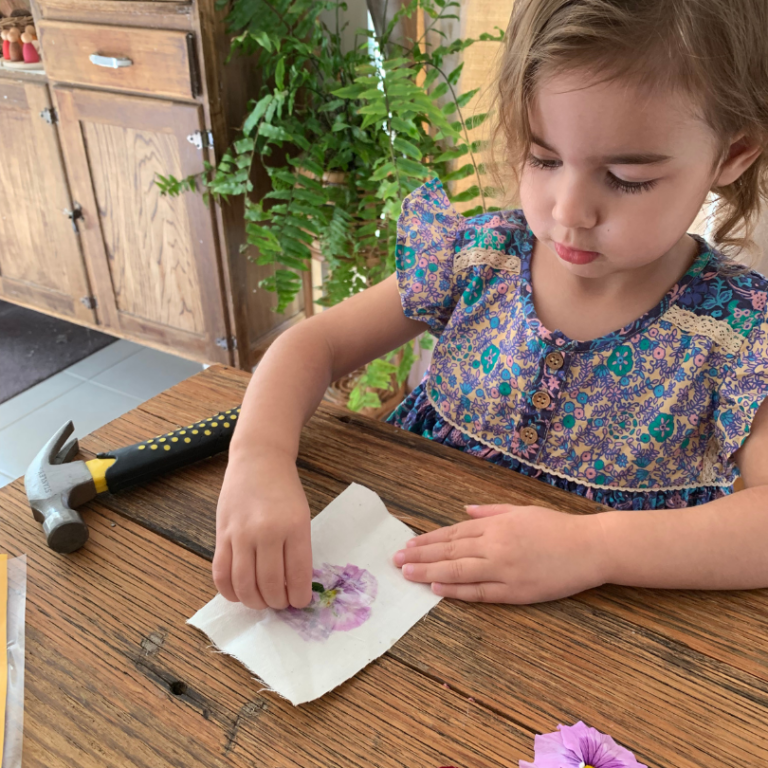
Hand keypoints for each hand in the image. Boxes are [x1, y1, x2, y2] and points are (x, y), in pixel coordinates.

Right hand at [212, 451, 312, 610]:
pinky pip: (221, 573)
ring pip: (244, 584)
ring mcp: (241, 534)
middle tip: (280, 603)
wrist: (259, 459)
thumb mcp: (302, 515)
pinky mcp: (222, 534)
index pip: (298, 575)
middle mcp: (267, 531)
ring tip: (262, 601)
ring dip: (254, 601)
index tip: (299, 603)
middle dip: (277, 602)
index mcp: (295, 527)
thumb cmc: (285, 488)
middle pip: (270, 584)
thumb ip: (297, 549)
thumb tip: (292, 586)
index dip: (299, 597)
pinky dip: (229, 591)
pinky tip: (238, 594)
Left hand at [393, 504, 607, 603]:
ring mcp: (505, 568)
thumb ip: (490, 511)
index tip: (408, 544)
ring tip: (408, 573)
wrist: (590, 546)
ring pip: (459, 570)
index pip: (453, 532)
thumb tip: (465, 508)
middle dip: (421, 555)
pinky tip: (438, 589)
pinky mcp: (516, 590)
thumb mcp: (521, 509)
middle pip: (450, 550)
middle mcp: (495, 544)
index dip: (428, 539)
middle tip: (396, 560)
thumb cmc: (557, 526)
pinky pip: (481, 592)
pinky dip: (458, 590)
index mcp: (496, 524)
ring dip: (430, 572)